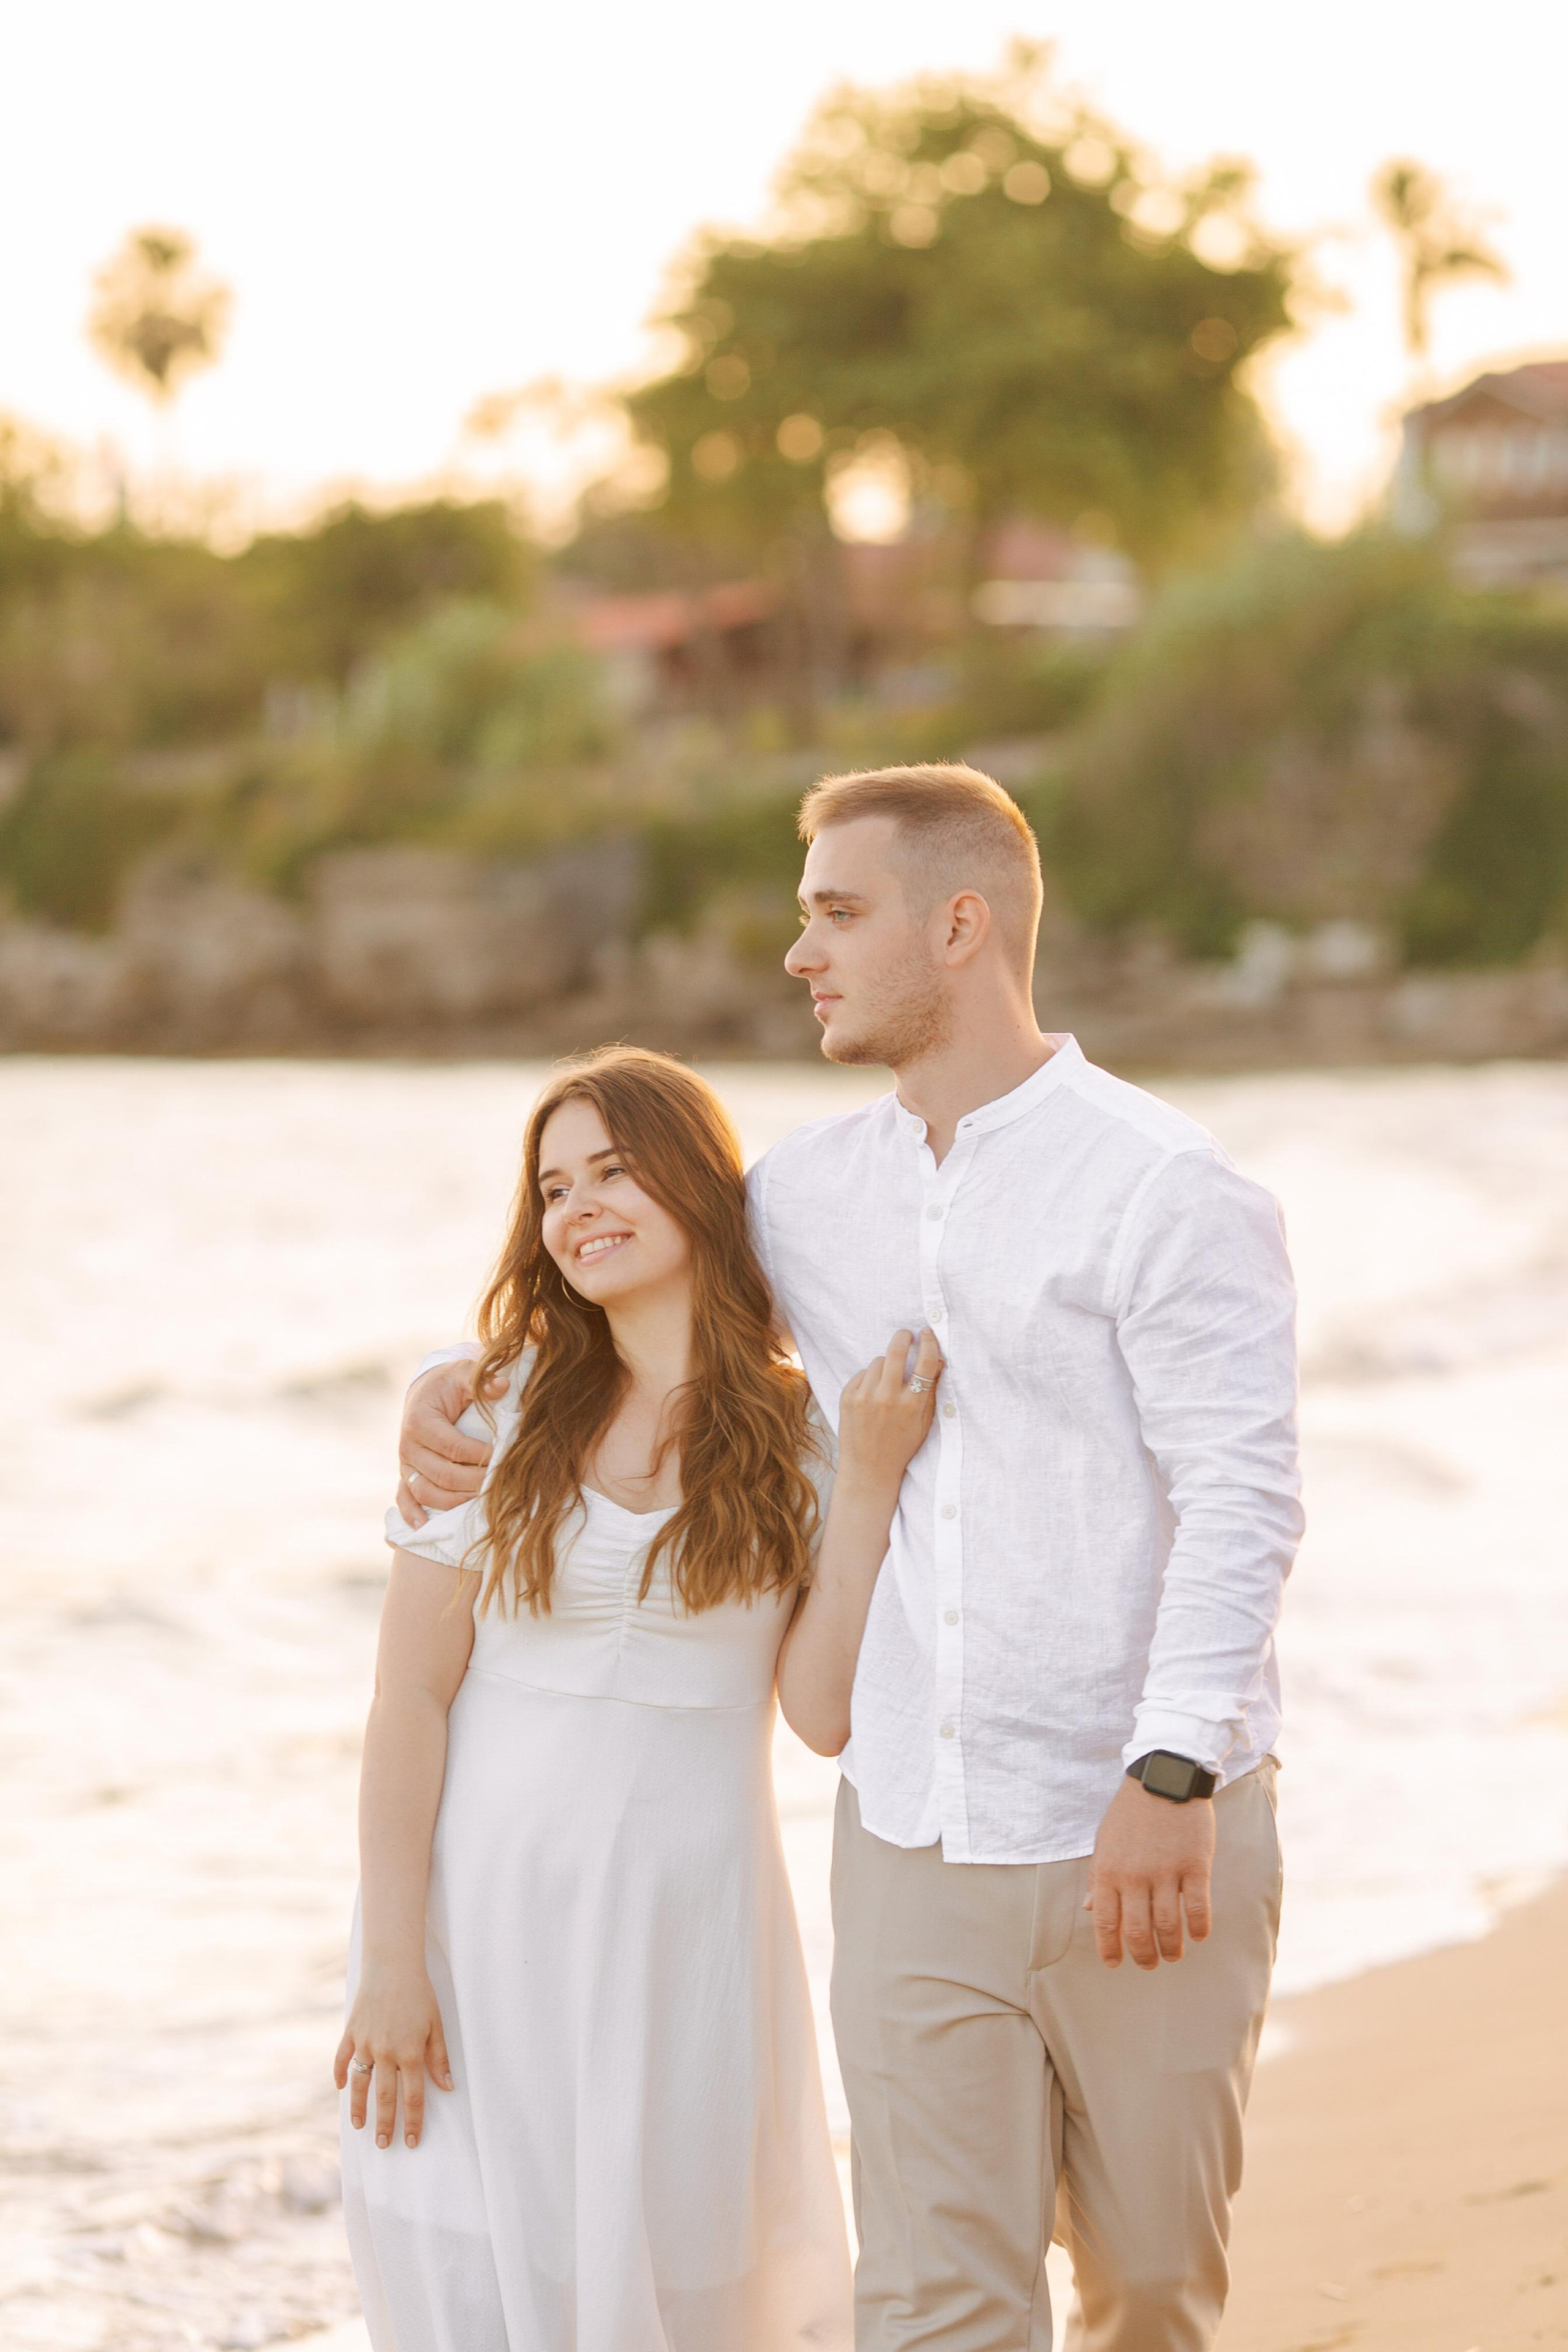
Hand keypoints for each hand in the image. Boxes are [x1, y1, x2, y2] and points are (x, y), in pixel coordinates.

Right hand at [334, 1962, 452, 2148]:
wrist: (393, 1965)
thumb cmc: (419, 1994)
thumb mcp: (436, 2024)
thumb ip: (439, 2058)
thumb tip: (446, 2087)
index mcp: (411, 2052)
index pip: (413, 2096)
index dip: (413, 2121)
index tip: (412, 2141)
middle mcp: (386, 2052)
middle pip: (385, 2097)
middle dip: (385, 2124)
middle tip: (384, 2145)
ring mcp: (365, 2043)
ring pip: (360, 2084)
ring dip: (359, 2108)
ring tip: (360, 2126)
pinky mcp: (350, 2032)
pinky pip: (341, 2059)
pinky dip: (339, 2074)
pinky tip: (340, 2088)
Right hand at [395, 1360, 502, 1525]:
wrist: (427, 1390)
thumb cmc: (450, 1383)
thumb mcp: (465, 1373)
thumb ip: (482, 1380)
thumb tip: (503, 1386)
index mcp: (420, 1421)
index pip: (453, 1448)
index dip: (480, 1456)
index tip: (503, 1457)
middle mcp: (407, 1446)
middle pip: (442, 1475)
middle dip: (474, 1482)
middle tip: (500, 1484)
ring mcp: (404, 1463)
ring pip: (426, 1493)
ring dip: (454, 1502)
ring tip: (480, 1503)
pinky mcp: (405, 1475)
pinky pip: (404, 1498)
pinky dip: (411, 1514)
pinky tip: (423, 1526)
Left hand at [837, 1328, 943, 1496]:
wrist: (869, 1468)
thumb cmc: (901, 1445)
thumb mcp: (923, 1422)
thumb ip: (930, 1391)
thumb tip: (938, 1360)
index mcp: (911, 1405)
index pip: (925, 1363)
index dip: (929, 1343)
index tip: (927, 1332)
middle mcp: (888, 1398)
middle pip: (896, 1351)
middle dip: (903, 1337)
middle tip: (906, 1335)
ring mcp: (865, 1397)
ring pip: (878, 1361)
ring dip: (885, 1365)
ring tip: (886, 1381)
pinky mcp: (847, 1398)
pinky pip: (861, 1373)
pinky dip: (868, 1378)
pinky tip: (872, 1394)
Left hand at [1084, 1775, 1214, 1968]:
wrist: (1164, 1777)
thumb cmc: (1130, 1812)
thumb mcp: (1104, 1841)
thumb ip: (1097, 1877)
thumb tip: (1088, 1910)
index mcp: (1108, 1871)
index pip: (1106, 1922)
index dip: (1110, 1949)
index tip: (1115, 1964)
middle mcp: (1134, 1876)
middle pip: (1138, 1931)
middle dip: (1143, 1955)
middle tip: (1149, 1964)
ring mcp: (1166, 1872)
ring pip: (1168, 1925)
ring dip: (1171, 1947)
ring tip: (1173, 1956)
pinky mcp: (1195, 1865)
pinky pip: (1198, 1907)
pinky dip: (1198, 1928)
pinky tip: (1198, 1935)